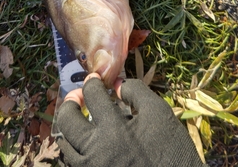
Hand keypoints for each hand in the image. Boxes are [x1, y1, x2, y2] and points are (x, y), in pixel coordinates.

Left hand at [57, 73, 205, 166]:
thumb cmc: (172, 150)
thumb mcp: (159, 113)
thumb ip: (135, 92)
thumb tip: (116, 84)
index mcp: (112, 130)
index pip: (92, 95)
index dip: (92, 83)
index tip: (94, 79)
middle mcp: (95, 152)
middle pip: (67, 121)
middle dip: (70, 103)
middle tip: (77, 96)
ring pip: (66, 146)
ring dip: (69, 129)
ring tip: (78, 119)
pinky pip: (73, 166)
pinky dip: (75, 151)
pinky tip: (86, 144)